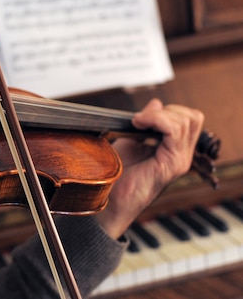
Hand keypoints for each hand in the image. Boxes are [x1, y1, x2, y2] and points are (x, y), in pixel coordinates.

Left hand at [95, 98, 203, 238]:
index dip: (167, 110)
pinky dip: (156, 119)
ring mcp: (180, 160)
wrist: (108, 197)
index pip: (189, 120)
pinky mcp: (172, 164)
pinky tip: (138, 123)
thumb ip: (145, 123)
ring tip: (138, 121)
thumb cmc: (117, 174)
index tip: (141, 117)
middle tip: (142, 119)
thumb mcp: (130, 141)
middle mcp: (182, 155)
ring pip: (187, 121)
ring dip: (158, 114)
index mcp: (174, 150)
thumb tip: (156, 103)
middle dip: (167, 110)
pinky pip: (174, 131)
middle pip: (193, 118)